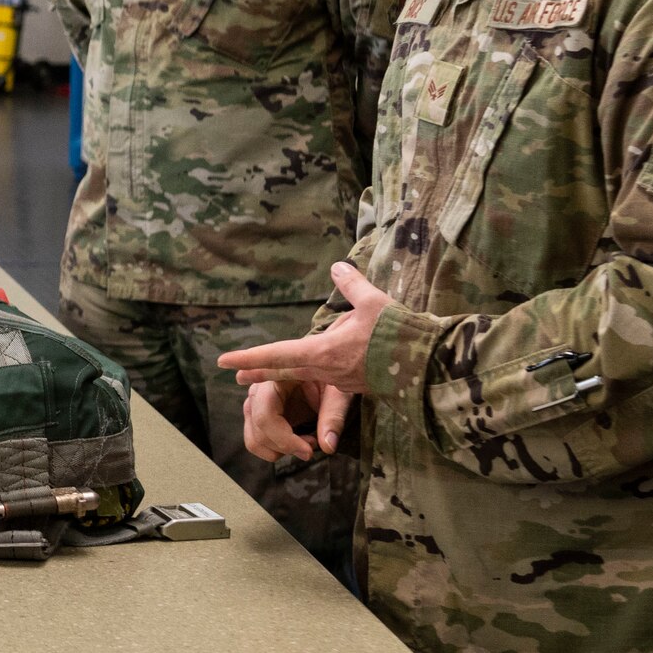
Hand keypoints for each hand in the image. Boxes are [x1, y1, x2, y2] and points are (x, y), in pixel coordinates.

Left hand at [216, 262, 390, 394]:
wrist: (429, 367)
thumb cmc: (399, 334)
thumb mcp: (372, 301)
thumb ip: (351, 284)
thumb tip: (337, 266)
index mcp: (324, 352)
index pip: (277, 354)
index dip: (249, 357)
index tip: (224, 362)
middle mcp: (328, 370)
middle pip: (285, 371)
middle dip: (258, 370)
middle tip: (234, 374)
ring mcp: (342, 381)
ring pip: (305, 375)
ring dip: (282, 373)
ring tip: (264, 374)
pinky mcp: (357, 385)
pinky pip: (327, 379)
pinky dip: (311, 373)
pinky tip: (313, 368)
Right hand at [242, 378, 352, 462]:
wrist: (328, 370)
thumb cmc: (334, 374)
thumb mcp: (339, 392)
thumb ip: (332, 416)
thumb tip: (328, 446)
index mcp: (276, 374)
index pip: (265, 411)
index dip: (281, 437)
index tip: (306, 451)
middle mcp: (259, 386)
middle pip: (260, 426)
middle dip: (286, 444)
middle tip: (312, 446)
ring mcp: (255, 401)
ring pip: (254, 438)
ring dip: (279, 449)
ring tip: (305, 443)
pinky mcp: (257, 413)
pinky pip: (255, 440)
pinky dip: (274, 449)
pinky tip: (295, 442)